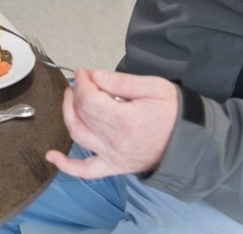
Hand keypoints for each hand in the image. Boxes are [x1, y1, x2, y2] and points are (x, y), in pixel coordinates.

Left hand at [46, 69, 179, 177]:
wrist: (191, 142)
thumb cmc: (175, 113)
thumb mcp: (153, 87)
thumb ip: (121, 82)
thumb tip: (95, 76)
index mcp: (126, 120)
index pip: (89, 99)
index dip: (82, 82)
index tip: (83, 72)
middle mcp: (115, 141)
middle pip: (81, 114)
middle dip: (76, 93)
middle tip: (80, 81)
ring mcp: (113, 157)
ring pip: (78, 135)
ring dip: (68, 114)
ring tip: (71, 99)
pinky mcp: (114, 167)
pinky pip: (85, 171)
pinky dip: (66, 165)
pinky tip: (51, 156)